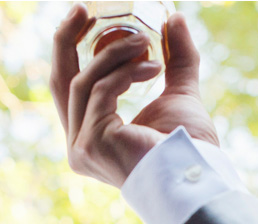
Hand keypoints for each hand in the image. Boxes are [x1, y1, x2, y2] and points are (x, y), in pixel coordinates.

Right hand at [51, 4, 218, 187]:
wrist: (197, 174)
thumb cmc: (189, 146)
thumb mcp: (179, 92)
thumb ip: (175, 58)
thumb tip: (177, 19)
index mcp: (92, 137)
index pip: (70, 87)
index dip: (71, 50)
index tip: (85, 18)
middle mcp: (79, 146)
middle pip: (60, 81)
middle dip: (68, 40)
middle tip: (83, 9)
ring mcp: (82, 147)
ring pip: (84, 81)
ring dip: (114, 54)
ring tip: (145, 42)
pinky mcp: (92, 143)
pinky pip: (102, 91)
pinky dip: (126, 72)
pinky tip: (154, 68)